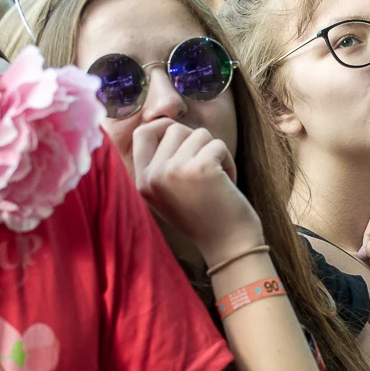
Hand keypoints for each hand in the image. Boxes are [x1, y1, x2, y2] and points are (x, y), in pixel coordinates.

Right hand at [131, 119, 263, 266]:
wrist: (228, 246)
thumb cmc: (204, 217)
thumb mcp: (169, 193)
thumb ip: (161, 164)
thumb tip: (167, 124)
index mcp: (142, 182)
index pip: (141, 134)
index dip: (161, 126)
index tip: (182, 136)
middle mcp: (153, 176)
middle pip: (174, 129)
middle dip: (197, 142)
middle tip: (207, 168)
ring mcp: (175, 171)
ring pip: (199, 134)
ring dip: (215, 152)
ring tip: (217, 179)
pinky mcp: (200, 168)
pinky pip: (218, 145)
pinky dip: (228, 161)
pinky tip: (227, 183)